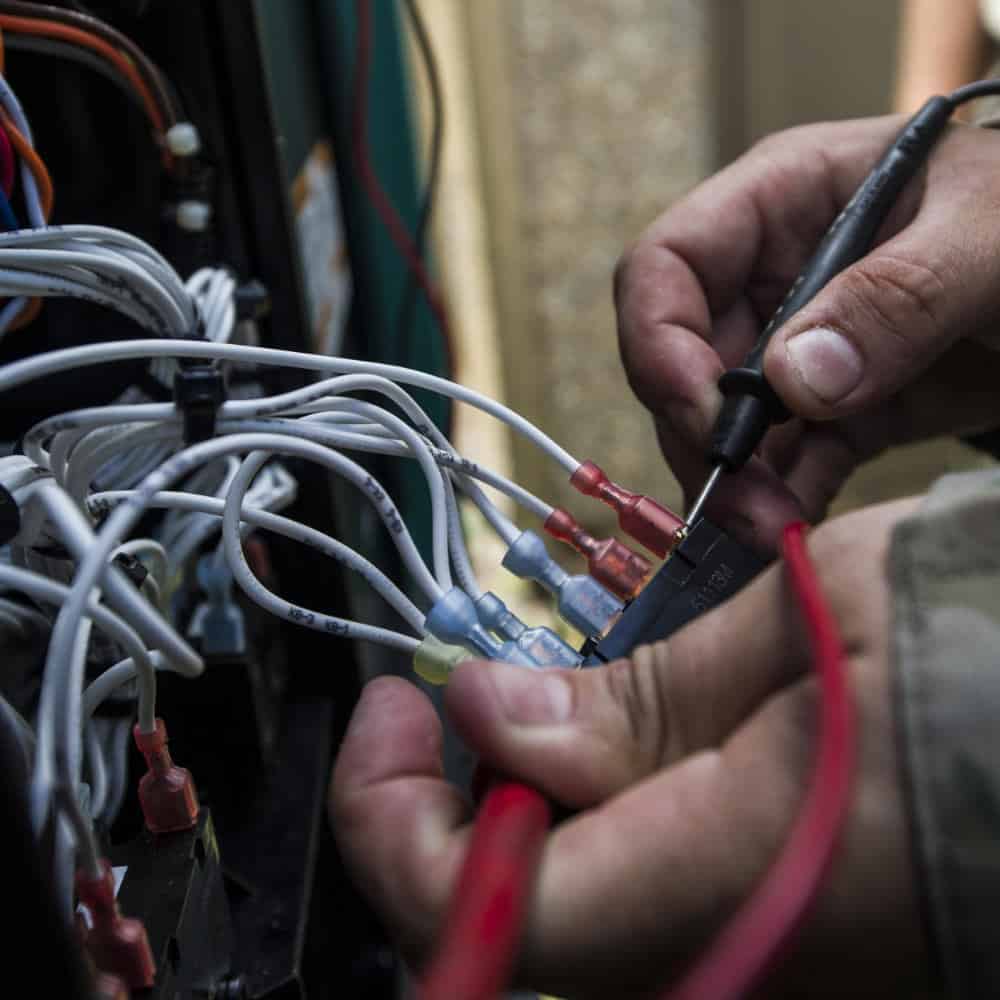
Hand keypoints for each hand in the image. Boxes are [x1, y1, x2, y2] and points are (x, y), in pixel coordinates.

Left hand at [330, 500, 931, 997]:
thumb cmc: (999, 649)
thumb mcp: (810, 628)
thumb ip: (637, 697)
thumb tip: (484, 716)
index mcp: (737, 885)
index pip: (483, 917)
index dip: (392, 817)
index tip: (394, 701)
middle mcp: (736, 967)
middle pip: (514, 924)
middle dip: (453, 803)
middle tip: (461, 690)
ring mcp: (761, 966)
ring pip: (573, 917)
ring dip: (521, 810)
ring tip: (540, 706)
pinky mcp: (780, 942)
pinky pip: (641, 906)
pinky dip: (592, 826)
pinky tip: (615, 747)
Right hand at [616, 115, 999, 549]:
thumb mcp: (991, 237)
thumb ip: (898, 298)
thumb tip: (792, 379)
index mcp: (783, 202)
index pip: (667, 266)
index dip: (660, 342)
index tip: (703, 416)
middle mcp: (773, 279)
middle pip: (682, 362)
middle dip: (700, 437)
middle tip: (742, 507)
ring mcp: (801, 351)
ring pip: (726, 425)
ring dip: (736, 486)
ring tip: (772, 532)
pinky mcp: (837, 412)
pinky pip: (786, 462)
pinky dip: (782, 501)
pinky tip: (795, 531)